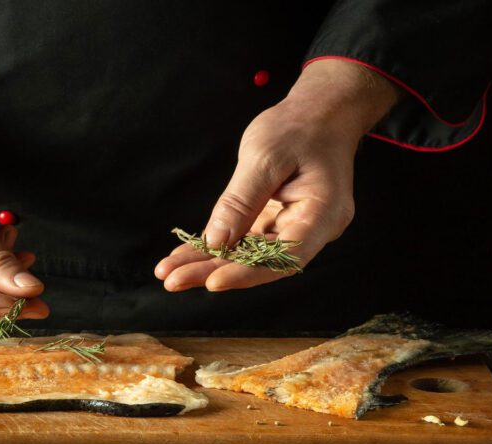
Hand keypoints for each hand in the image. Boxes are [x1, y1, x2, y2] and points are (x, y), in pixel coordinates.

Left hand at [155, 59, 397, 291]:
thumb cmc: (299, 128)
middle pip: (261, 263)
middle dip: (215, 272)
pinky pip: (244, 240)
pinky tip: (184, 257)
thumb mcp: (265, 156)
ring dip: (209, 264)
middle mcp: (310, 230)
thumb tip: (216, 241)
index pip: (285, 257)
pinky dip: (215, 247)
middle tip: (173, 281)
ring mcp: (292, 229)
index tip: (213, 281)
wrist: (319, 113)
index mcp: (322, 215)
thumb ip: (241, 201)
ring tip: (169, 273)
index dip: (248, 273)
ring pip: (248, 255)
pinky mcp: (275, 222)